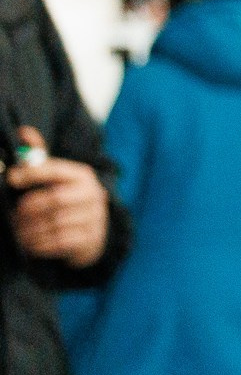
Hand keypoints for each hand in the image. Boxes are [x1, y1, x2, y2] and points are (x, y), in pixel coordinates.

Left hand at [10, 128, 107, 268]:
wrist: (92, 231)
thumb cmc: (66, 199)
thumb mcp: (56, 177)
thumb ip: (39, 157)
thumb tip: (24, 131)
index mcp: (82, 175)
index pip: (56, 170)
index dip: (32, 173)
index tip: (12, 178)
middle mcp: (93, 194)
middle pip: (55, 199)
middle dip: (29, 208)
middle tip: (13, 214)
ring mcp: (94, 217)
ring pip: (55, 223)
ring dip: (31, 229)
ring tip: (18, 230)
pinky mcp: (91, 238)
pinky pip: (60, 242)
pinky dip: (40, 243)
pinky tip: (30, 242)